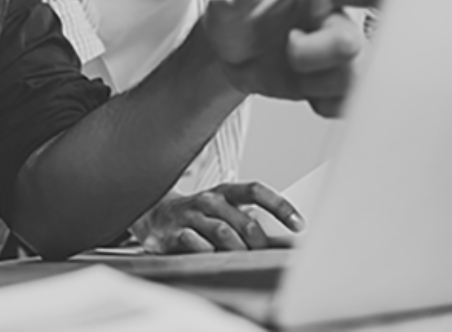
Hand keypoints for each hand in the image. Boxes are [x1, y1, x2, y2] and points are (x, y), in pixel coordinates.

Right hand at [133, 183, 303, 253]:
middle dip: (258, 242)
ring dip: (237, 250)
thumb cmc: (196, 214)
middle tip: (263, 256)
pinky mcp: (172, 232)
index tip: (300, 225)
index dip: (280, 207)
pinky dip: (207, 252)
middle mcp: (208, 200)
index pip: (257, 191)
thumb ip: (246, 221)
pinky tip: (211, 257)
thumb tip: (280, 242)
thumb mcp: (222, 210)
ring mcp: (190, 215)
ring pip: (222, 233)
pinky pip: (195, 243)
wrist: (151, 215)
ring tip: (242, 260)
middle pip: (243, 221)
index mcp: (224, 192)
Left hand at [202, 0, 391, 115]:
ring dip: (316, 82)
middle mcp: (336, 18)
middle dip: (313, 53)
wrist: (229, 55)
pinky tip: (303, 88)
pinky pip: (346, 103)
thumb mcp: (226, 1)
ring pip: (353, 78)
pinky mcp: (336, 84)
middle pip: (351, 43)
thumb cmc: (236, 16)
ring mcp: (339, 54)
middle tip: (288, 45)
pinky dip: (322, 103)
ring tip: (291, 67)